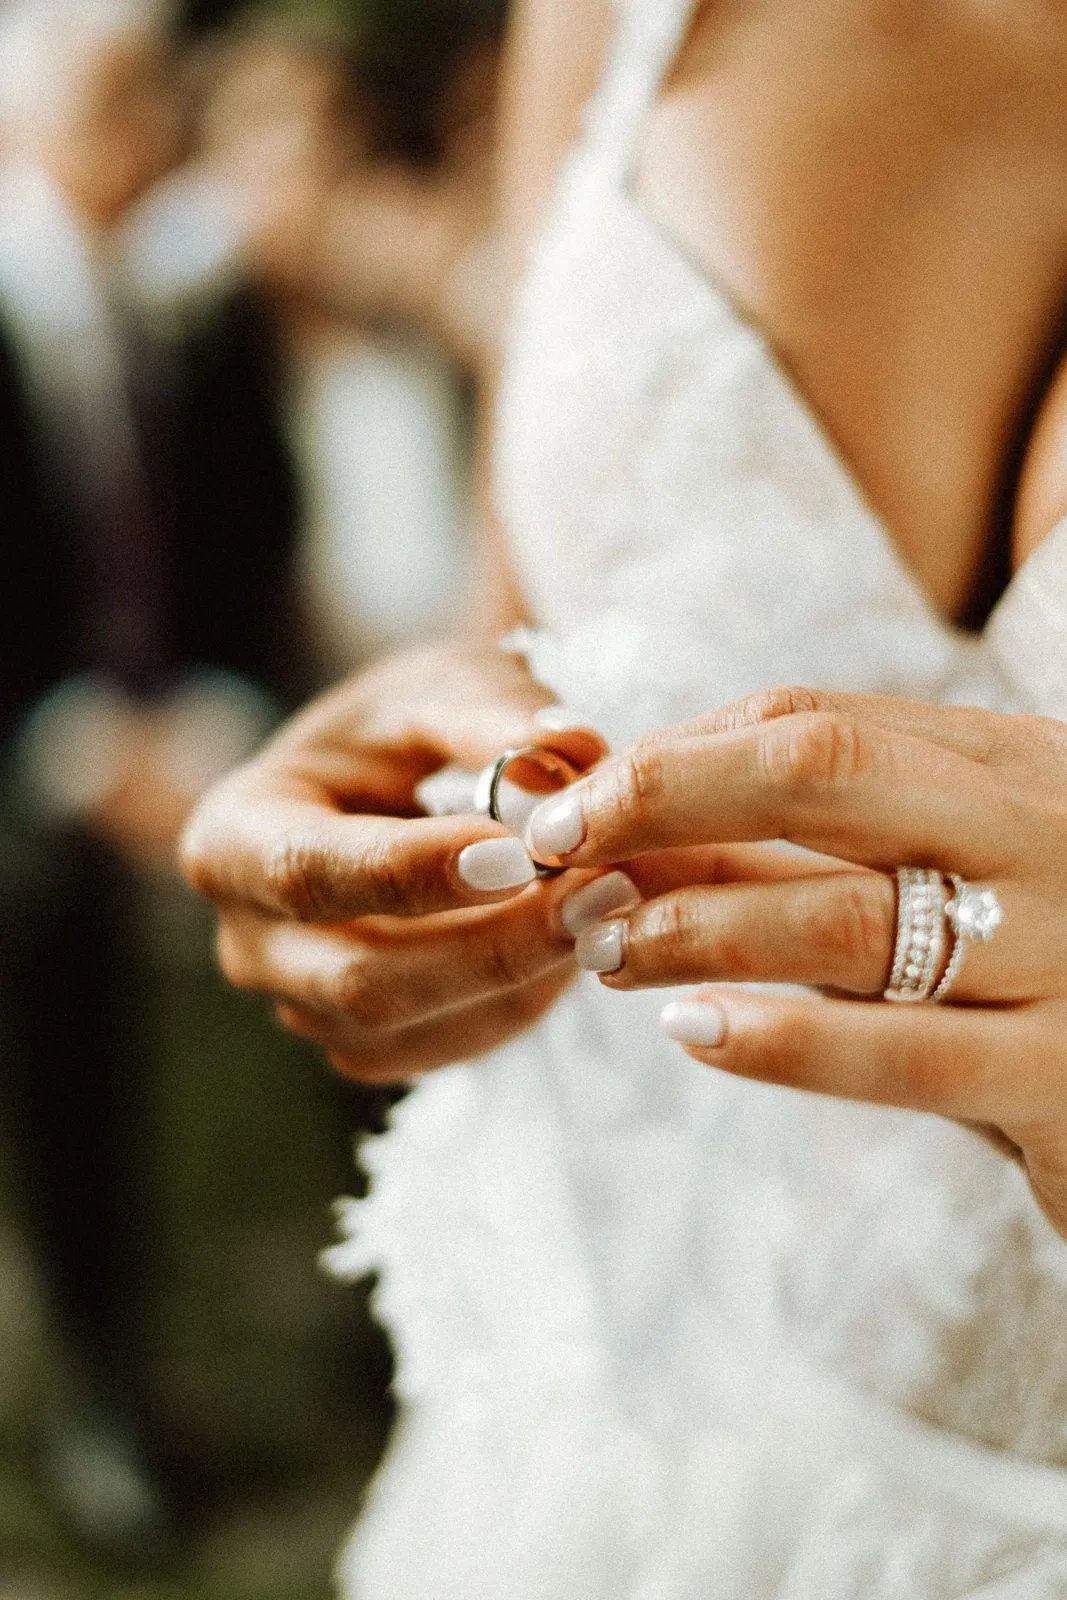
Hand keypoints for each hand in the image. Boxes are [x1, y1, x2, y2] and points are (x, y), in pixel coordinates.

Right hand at [181, 644, 605, 1082]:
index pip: (310, 872)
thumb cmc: (409, 721)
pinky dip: (522, 1000)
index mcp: (234, 833)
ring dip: (523, 974)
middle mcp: (249, 936)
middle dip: (493, 944)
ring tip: (605, 902)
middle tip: (604, 890)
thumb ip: (496, 716)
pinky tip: (569, 936)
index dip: (417, 873)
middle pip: (361, 979)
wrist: (403, 770)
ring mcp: (302, 1003)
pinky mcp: (364, 1042)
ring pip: (415, 1026)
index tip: (522, 854)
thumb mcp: (444, 686)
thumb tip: (566, 756)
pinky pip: (449, 1048)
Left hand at [524, 687, 1066, 1235]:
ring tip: (604, 949)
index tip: (575, 802)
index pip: (811, 722)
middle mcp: (1043, 834)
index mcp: (1012, 764)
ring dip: (695, 927)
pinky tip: (692, 1032)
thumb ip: (801, 859)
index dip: (672, 756)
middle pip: (820, 772)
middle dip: (662, 797)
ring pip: (845, 916)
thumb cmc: (1043, 968)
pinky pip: (906, 1056)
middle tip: (555, 845)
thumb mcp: (938, 884)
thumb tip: (630, 836)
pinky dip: (783, 1041)